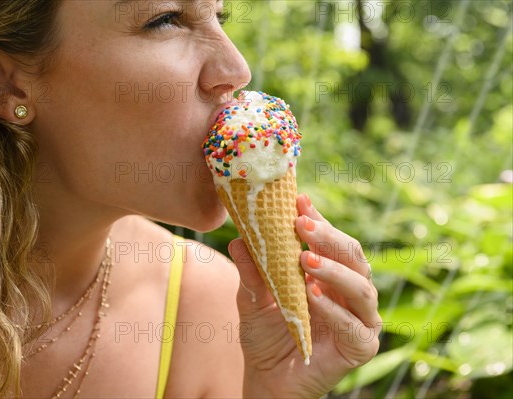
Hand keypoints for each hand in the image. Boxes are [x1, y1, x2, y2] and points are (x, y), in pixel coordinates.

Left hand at [228, 194, 381, 397]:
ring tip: (304, 260)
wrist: (267, 379)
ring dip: (333, 270)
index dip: (317, 219)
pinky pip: (355, 325)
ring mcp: (360, 318)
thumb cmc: (266, 334)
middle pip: (352, 255)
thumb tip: (239, 239)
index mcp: (330, 273)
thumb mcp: (253, 299)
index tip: (298, 200)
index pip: (330, 240)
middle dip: (328, 237)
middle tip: (301, 224)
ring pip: (361, 287)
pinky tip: (312, 297)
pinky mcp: (360, 346)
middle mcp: (350, 291)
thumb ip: (252, 271)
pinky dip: (334, 311)